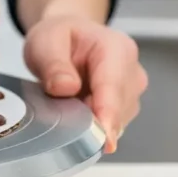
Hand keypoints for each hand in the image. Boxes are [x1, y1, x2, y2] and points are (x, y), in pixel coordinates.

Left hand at [23, 15, 147, 153]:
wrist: (68, 36)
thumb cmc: (60, 36)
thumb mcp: (45, 42)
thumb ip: (53, 64)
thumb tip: (65, 88)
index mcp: (117, 48)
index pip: (113, 88)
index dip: (107, 115)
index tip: (103, 139)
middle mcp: (132, 71)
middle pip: (116, 109)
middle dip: (89, 119)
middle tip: (58, 109)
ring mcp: (131, 91)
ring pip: (115, 121)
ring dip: (90, 122)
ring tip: (66, 102)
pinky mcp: (125, 107)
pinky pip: (110, 125)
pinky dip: (92, 124)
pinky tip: (76, 110)